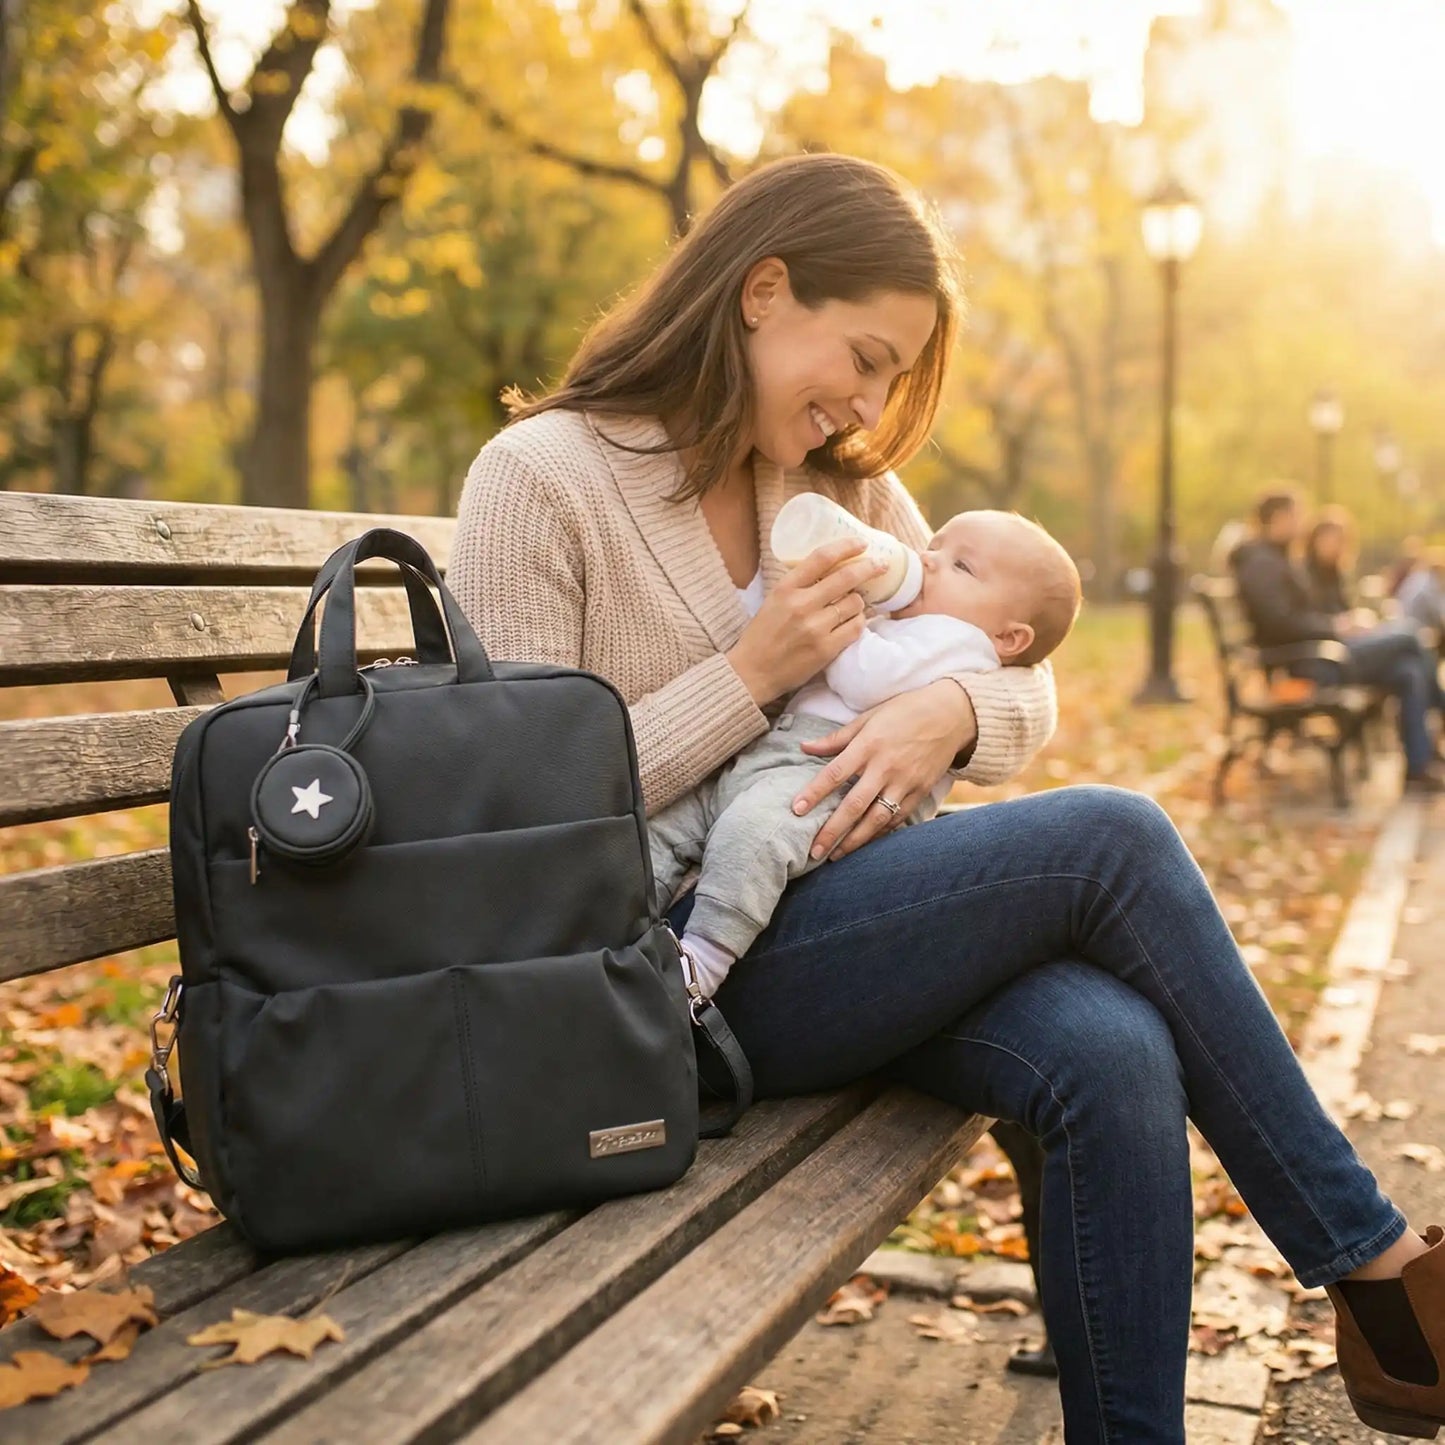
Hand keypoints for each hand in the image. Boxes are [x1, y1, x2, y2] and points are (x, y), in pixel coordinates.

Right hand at [726, 538, 887, 704]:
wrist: (753, 672)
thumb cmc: (763, 635)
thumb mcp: (774, 601)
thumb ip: (799, 585)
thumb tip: (831, 569)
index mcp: (785, 588)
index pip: (821, 558)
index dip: (846, 546)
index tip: (862, 543)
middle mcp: (801, 605)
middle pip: (847, 578)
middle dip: (870, 568)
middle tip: (881, 565)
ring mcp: (815, 628)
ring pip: (854, 603)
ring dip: (859, 601)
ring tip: (854, 604)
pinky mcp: (825, 649)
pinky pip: (855, 628)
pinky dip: (859, 622)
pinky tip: (853, 622)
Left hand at [790, 679, 976, 860]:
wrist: (951, 715)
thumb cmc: (905, 711)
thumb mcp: (869, 717)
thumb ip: (837, 738)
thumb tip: (804, 747)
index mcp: (868, 745)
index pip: (835, 773)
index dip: (814, 793)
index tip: (796, 811)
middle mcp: (885, 767)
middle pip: (854, 804)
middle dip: (832, 830)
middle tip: (814, 851)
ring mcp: (905, 782)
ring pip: (877, 819)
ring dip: (855, 841)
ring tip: (836, 856)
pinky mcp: (920, 792)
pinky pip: (897, 818)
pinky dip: (880, 834)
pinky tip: (864, 844)